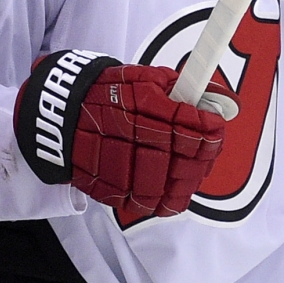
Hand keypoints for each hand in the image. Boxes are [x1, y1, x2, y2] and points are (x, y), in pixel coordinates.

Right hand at [15, 51, 225, 220]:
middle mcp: (130, 137)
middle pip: (183, 161)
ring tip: (188, 173)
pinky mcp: (106, 187)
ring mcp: (117, 166)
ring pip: (165, 189)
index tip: (215, 127)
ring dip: (183, 183)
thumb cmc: (107, 93)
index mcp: (142, 105)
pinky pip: (142, 204)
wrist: (59, 112)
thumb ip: (183, 88)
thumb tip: (224, 102)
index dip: (211, 131)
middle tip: (204, 153)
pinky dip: (160, 200)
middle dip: (201, 159)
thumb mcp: (145, 78)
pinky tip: (167, 190)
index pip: (191, 127)